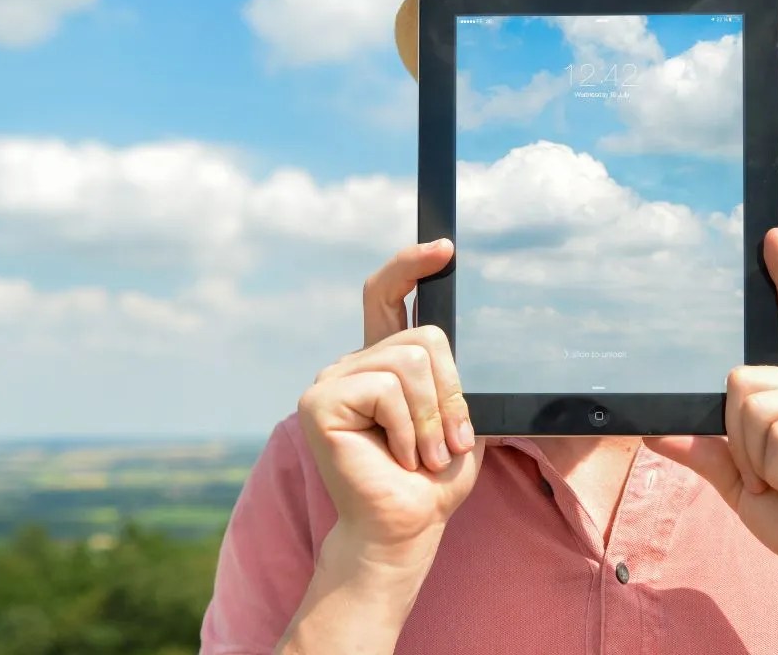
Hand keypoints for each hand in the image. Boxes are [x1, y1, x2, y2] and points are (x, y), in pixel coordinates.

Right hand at [297, 239, 480, 556]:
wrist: (405, 527)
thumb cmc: (432, 480)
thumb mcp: (457, 419)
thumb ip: (452, 378)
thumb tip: (457, 342)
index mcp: (382, 364)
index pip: (387, 296)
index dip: (410, 265)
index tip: (445, 249)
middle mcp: (352, 365)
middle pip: (424, 337)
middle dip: (451, 393)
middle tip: (448, 442)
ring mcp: (331, 380)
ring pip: (411, 362)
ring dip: (434, 419)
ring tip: (424, 456)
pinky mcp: (320, 401)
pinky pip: (388, 390)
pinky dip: (410, 429)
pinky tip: (399, 456)